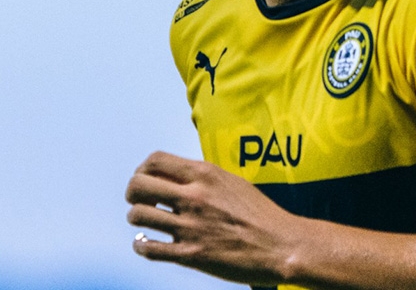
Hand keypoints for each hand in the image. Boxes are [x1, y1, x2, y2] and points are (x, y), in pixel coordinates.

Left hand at [125, 151, 305, 285]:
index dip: (143, 169)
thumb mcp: (231, 182)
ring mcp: (190, 226)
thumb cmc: (261, 214)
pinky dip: (141, 245)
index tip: (146, 179)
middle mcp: (194, 196)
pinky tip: (147, 243)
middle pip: (138, 185)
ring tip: (147, 222)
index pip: (154, 160)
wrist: (282, 245)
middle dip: (133, 193)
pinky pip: (148, 248)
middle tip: (140, 201)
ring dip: (137, 218)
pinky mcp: (190, 255)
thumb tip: (171, 177)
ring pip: (138, 215)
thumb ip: (202, 178)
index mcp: (205, 174)